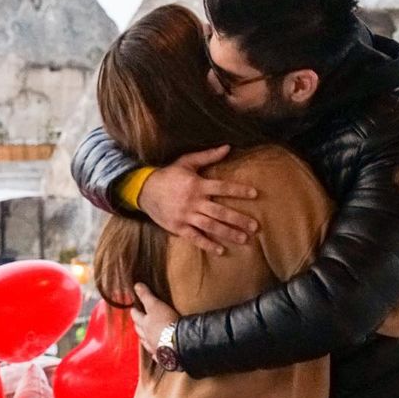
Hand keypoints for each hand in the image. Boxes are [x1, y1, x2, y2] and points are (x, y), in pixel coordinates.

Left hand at [131, 283, 177, 356]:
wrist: (178, 343)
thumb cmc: (166, 322)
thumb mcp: (156, 305)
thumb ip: (146, 295)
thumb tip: (136, 285)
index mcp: (145, 324)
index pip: (136, 316)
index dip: (135, 311)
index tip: (133, 308)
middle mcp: (147, 337)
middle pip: (139, 330)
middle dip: (137, 325)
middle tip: (137, 322)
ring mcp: (154, 347)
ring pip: (146, 343)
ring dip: (144, 339)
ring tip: (144, 337)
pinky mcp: (163, 356)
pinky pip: (156, 355)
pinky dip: (155, 352)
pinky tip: (155, 353)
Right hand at [137, 146, 257, 255]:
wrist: (143, 190)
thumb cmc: (168, 175)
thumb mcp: (187, 162)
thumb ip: (208, 156)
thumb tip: (228, 147)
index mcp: (197, 184)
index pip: (222, 187)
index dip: (238, 190)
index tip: (254, 194)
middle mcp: (193, 201)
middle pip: (220, 212)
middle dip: (239, 219)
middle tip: (255, 227)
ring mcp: (186, 216)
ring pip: (211, 226)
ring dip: (228, 233)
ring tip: (244, 239)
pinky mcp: (178, 227)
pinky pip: (195, 237)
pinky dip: (207, 244)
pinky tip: (220, 250)